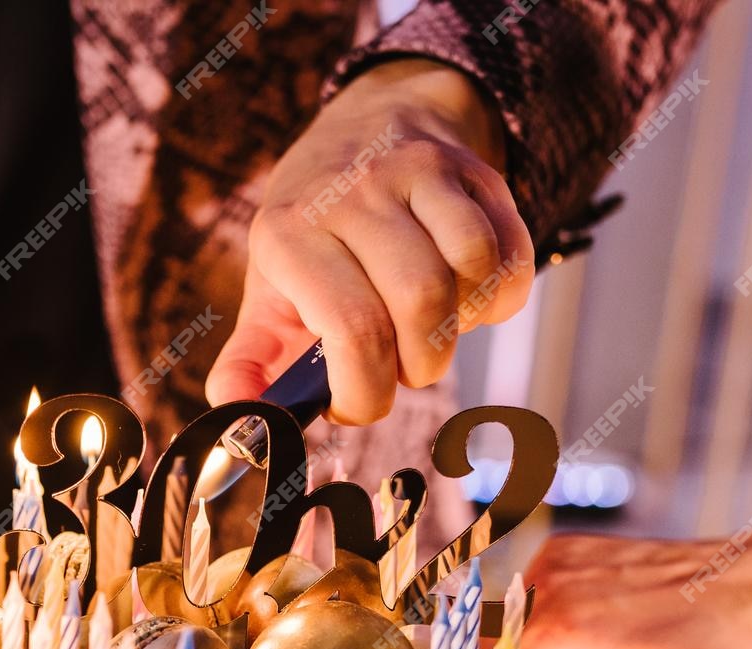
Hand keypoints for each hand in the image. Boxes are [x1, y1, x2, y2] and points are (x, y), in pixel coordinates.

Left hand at [207, 60, 534, 423]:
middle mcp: (353, 193)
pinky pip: (510, 252)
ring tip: (435, 329)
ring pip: (472, 271)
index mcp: (291, 233)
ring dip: (464, 328)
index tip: (362, 403)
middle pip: (420, 304)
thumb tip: (240, 417)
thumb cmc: (313, 236)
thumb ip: (249, 363)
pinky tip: (469, 300)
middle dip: (420, 366)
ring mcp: (418, 173)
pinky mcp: (474, 171)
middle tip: (403, 368)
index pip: (353, 331)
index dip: (368, 392)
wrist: (366, 127)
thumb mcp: (268, 291)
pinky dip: (501, 298)